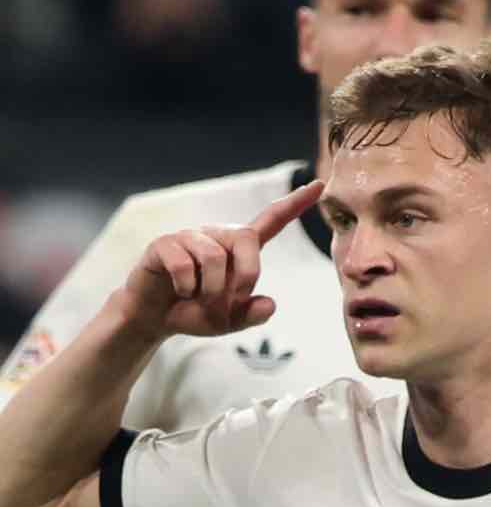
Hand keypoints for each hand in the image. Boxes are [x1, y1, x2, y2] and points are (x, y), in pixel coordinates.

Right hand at [119, 180, 321, 338]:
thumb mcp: (230, 320)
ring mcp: (189, 237)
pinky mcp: (163, 243)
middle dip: (245, 274)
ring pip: (213, 257)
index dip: (294, 204)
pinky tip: (179, 292)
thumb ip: (253, 315)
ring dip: (210, 290)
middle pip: (245, 238)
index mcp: (239, 249)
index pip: (271, 221)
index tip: (320, 185)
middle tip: (231, 300)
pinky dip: (185, 287)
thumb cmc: (196, 312)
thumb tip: (269, 304)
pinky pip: (183, 264)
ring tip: (200, 300)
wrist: (154, 317)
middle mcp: (217, 236)